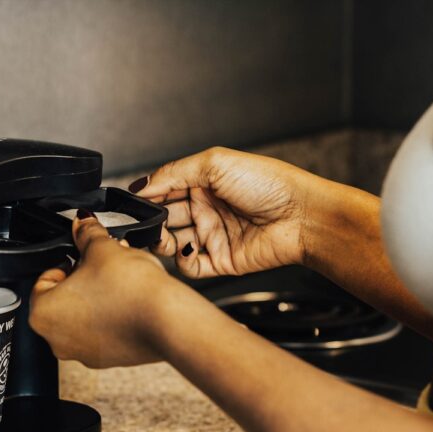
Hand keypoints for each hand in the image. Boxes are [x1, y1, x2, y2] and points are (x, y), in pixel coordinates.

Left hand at [28, 210, 181, 367]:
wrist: (169, 320)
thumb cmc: (131, 290)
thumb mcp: (103, 248)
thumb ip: (86, 233)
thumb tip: (82, 224)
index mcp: (43, 314)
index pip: (44, 280)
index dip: (66, 262)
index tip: (83, 257)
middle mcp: (58, 340)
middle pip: (64, 299)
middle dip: (85, 278)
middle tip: (105, 264)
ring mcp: (84, 353)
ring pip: (84, 316)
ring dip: (99, 295)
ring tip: (122, 279)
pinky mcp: (109, 358)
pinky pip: (103, 332)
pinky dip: (112, 316)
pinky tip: (130, 300)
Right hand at [129, 146, 314, 277]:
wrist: (302, 215)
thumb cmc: (269, 184)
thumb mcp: (215, 163)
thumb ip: (174, 172)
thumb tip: (142, 184)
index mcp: (203, 183)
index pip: (164, 190)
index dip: (146, 196)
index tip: (130, 202)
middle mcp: (206, 209)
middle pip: (164, 218)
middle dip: (150, 221)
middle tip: (142, 222)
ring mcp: (213, 235)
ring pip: (173, 244)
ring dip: (161, 241)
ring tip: (163, 236)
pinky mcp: (221, 261)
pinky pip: (191, 266)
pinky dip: (182, 261)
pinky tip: (186, 249)